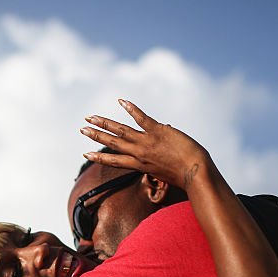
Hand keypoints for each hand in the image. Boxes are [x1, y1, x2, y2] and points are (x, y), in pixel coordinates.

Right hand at [79, 99, 209, 191]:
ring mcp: (147, 142)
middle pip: (112, 143)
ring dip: (104, 123)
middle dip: (96, 135)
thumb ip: (159, 155)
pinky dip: (131, 109)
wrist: (195, 173)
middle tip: (82, 129)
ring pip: (120, 131)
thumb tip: (164, 130)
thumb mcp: (165, 171)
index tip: (85, 153)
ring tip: (90, 117)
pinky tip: (121, 101)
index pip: (114, 161)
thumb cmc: (184, 175)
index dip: (98, 156)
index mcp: (139, 165)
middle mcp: (139, 154)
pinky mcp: (158, 131)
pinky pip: (141, 118)